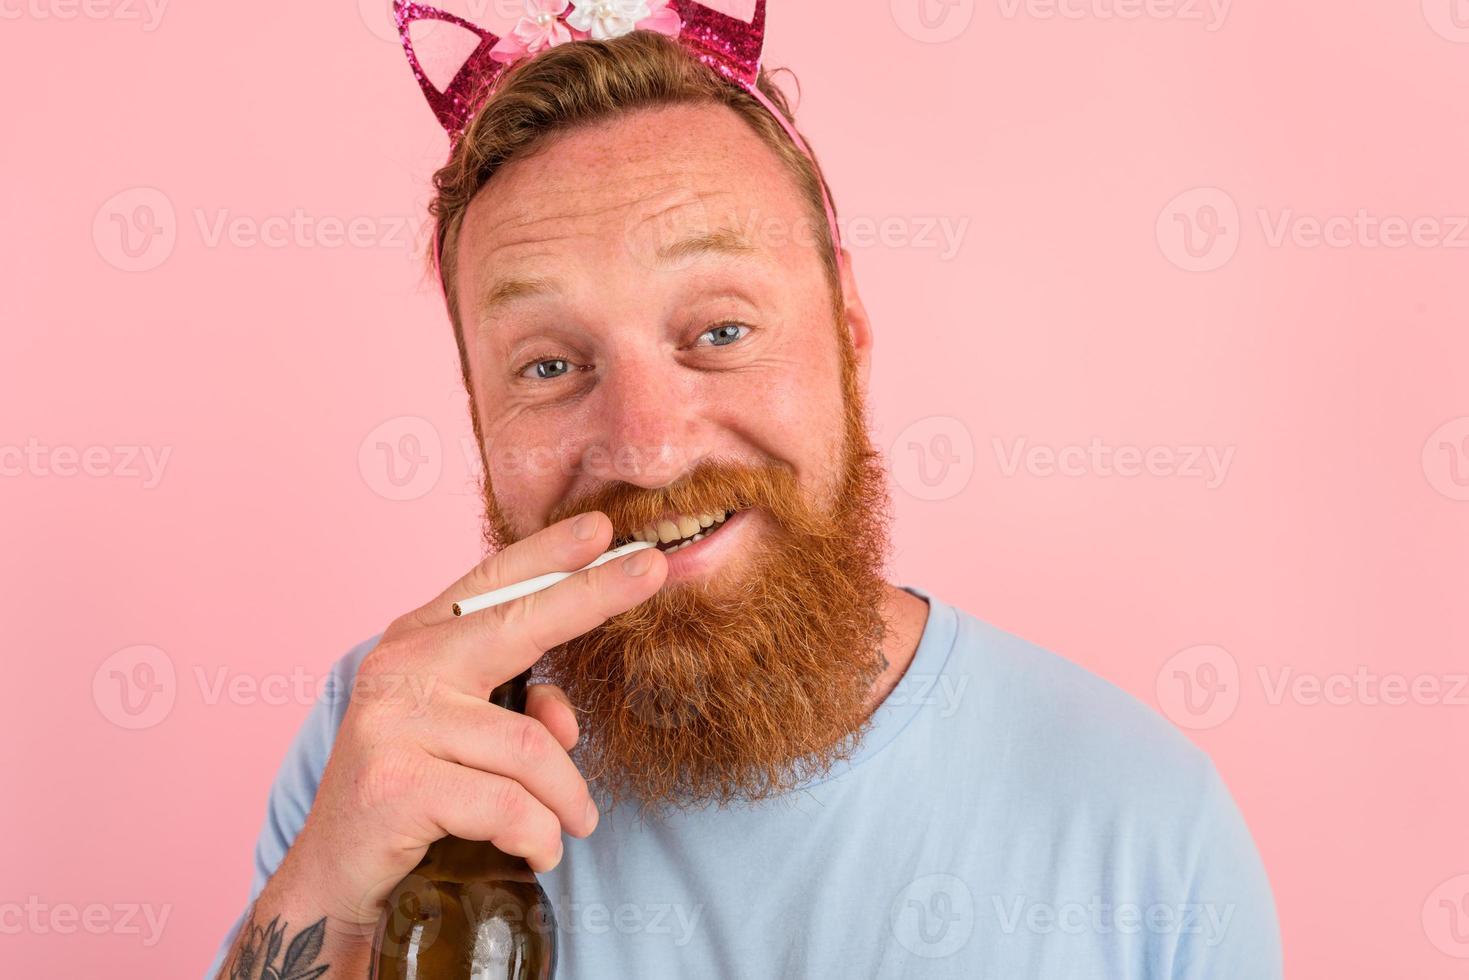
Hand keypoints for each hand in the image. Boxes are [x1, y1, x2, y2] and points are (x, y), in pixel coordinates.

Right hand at [271, 511, 666, 928]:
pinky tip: (539, 850)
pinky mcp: (396, 785)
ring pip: (531, 744)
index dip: (548, 553)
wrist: (335, 874)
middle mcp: (401, 666)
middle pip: (518, 623)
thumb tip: (565, 719)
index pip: (491, 586)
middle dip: (592, 594)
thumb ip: (516, 707)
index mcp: (418, 642)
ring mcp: (393, 722)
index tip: (602, 526)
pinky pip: (508, 804)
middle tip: (654, 569)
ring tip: (575, 825)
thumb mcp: (466, 736)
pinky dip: (538, 833)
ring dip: (566, 797)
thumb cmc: (414, 793)